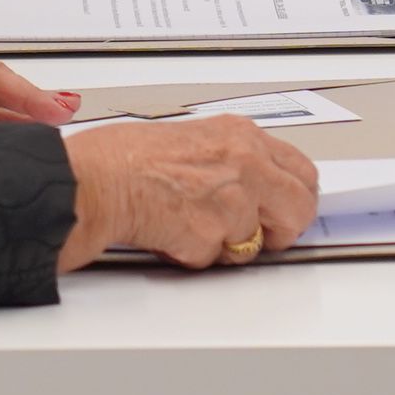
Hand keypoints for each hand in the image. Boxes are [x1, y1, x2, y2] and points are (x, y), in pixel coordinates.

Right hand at [60, 116, 321, 271]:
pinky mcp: (211, 234)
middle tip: (260, 238)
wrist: (93, 181)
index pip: (301, 170)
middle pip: (300, 208)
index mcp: (240, 135)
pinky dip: (194, 256)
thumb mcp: (192, 139)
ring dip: (226, 246)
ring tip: (191, 226)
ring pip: (255, 241)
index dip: (296, 198)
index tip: (287, 210)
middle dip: (282, 230)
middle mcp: (244, 161)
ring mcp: (232, 199)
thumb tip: (252, 182)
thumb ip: (230, 159)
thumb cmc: (121, 159)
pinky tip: (172, 234)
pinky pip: (215, 259)